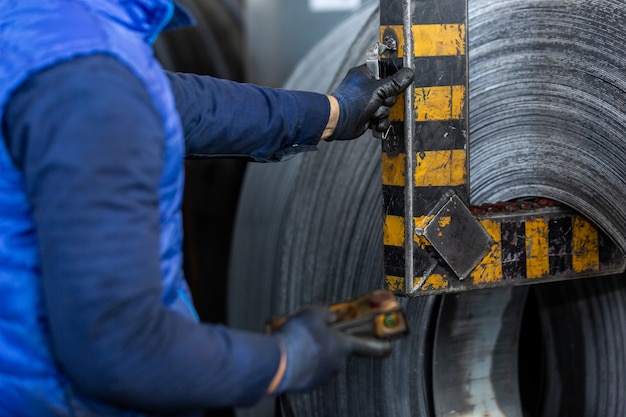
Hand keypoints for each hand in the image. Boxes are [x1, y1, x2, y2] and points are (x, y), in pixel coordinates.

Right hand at [272, 306, 390, 393]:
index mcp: (343, 346)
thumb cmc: (298, 337)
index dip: (379, 345)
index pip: (368, 346)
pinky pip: (310, 369)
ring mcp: (323, 376)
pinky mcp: (309, 384)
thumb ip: (325, 313)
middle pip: (338, 351)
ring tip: (298, 342)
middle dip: (328, 342)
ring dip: (314, 352)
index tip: (388, 347)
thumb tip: (330, 316)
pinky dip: (303, 362)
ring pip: (323, 360)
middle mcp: (337, 364)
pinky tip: (292, 353)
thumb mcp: (313, 313)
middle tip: (314, 333)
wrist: (278, 362)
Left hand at [327, 64, 413, 140]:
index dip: (394, 76)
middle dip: (387, 100)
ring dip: (382, 113)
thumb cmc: (351, 101)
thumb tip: (409, 73)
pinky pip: (383, 118)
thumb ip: (395, 82)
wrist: (339, 121)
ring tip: (373, 113)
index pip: (386, 70)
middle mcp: (366, 87)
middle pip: (390, 92)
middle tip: (381, 100)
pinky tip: (373, 122)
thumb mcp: (378, 89)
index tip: (400, 81)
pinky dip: (379, 122)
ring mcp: (367, 102)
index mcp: (366, 74)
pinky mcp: (368, 115)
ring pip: (387, 107)